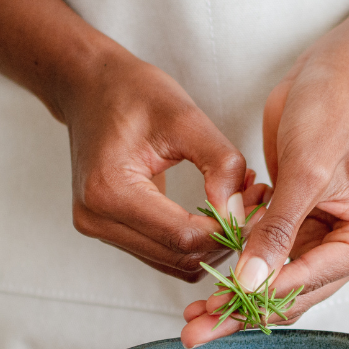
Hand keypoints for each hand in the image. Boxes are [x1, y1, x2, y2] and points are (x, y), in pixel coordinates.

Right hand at [57, 48, 265, 281]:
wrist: (88, 87)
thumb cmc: (132, 92)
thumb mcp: (185, 116)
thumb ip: (220, 164)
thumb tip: (241, 212)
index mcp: (110, 191)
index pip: (183, 236)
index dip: (229, 230)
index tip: (260, 205)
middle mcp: (97, 218)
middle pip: (179, 256)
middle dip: (226, 238)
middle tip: (257, 204)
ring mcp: (98, 227)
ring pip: (174, 261)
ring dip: (212, 241)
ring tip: (240, 203)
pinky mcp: (108, 228)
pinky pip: (162, 252)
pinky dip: (194, 239)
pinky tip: (215, 210)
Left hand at [181, 45, 348, 345]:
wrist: (331, 72)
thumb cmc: (332, 111)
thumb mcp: (305, 171)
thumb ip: (277, 231)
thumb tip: (249, 283)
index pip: (308, 280)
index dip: (260, 298)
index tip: (215, 313)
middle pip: (291, 290)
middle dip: (242, 309)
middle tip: (197, 331)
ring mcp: (325, 235)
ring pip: (275, 278)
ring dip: (237, 293)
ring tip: (194, 314)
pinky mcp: (300, 220)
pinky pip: (268, 253)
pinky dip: (241, 263)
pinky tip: (210, 277)